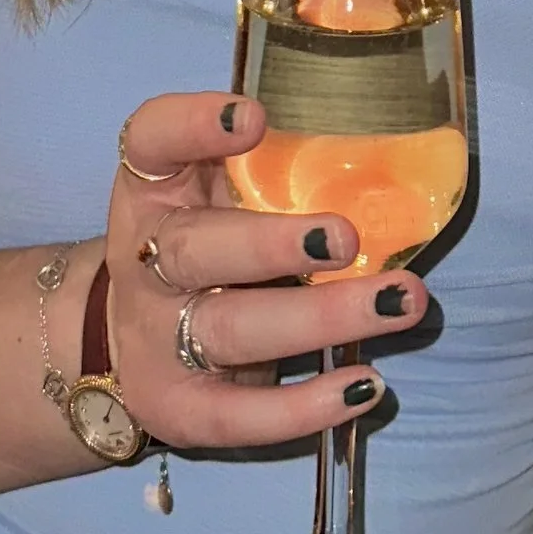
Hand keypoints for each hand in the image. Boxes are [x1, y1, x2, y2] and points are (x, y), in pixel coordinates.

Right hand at [100, 94, 426, 450]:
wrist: (131, 341)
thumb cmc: (206, 247)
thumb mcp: (214, 195)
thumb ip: (272, 172)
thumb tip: (394, 165)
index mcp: (152, 191)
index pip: (152, 142)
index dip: (193, 125)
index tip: (253, 117)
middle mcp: (145, 260)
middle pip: (193, 249)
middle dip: (271, 244)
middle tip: (346, 237)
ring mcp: (158, 339)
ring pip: (232, 329)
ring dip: (321, 317)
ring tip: (400, 301)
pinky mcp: (180, 408)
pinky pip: (242, 416)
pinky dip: (308, 406)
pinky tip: (368, 384)